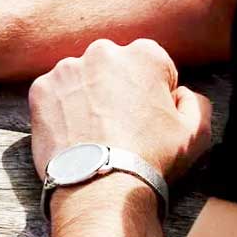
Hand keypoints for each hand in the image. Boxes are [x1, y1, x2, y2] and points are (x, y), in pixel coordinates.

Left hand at [29, 38, 211, 183]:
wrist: (100, 185)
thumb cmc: (150, 159)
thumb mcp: (195, 132)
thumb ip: (195, 101)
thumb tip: (181, 93)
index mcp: (144, 54)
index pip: (153, 65)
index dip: (153, 92)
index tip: (147, 116)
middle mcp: (103, 51)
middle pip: (114, 67)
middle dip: (117, 88)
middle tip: (119, 125)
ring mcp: (67, 69)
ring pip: (82, 78)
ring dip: (87, 96)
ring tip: (94, 132)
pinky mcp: (41, 89)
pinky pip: (54, 94)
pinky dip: (61, 109)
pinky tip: (72, 134)